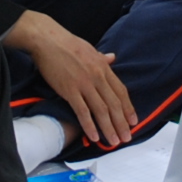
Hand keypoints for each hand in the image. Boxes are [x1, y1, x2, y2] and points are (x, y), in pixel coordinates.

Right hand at [12, 12, 139, 149]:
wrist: (48, 40)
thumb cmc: (67, 44)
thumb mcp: (90, 49)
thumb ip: (102, 58)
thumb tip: (112, 58)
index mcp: (103, 67)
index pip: (121, 91)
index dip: (128, 108)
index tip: (133, 121)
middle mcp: (97, 77)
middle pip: (114, 104)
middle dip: (121, 123)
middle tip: (126, 138)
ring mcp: (84, 84)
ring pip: (101, 110)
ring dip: (109, 128)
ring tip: (113, 141)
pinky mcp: (70, 90)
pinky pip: (82, 111)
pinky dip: (89, 125)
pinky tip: (94, 136)